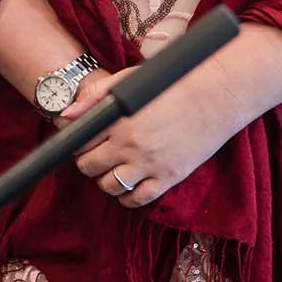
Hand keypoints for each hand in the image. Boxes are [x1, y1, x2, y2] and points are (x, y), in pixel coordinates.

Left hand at [71, 68, 242, 208]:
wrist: (215, 96)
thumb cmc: (171, 85)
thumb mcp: (129, 81)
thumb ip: (95, 97)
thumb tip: (66, 116)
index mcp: (118, 119)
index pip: (80, 142)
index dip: (77, 143)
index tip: (83, 142)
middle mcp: (130, 144)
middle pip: (90, 167)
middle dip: (88, 162)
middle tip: (97, 156)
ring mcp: (149, 164)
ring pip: (109, 186)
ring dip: (105, 180)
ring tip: (113, 170)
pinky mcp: (169, 177)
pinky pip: (138, 200)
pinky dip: (127, 198)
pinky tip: (129, 187)